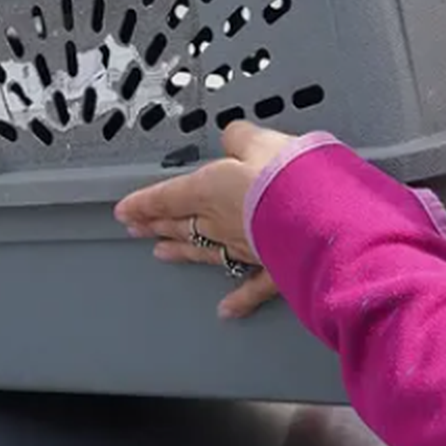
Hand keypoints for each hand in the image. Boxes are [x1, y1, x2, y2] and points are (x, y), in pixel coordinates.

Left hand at [115, 121, 292, 317]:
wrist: (322, 217)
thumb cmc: (289, 176)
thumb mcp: (261, 140)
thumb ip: (241, 137)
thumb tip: (232, 135)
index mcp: (211, 190)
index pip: (167, 197)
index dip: (144, 203)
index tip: (124, 211)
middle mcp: (221, 223)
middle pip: (181, 224)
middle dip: (156, 225)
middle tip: (136, 229)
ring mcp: (245, 249)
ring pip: (205, 252)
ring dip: (182, 252)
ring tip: (162, 253)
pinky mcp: (273, 268)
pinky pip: (251, 287)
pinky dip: (238, 299)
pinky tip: (225, 310)